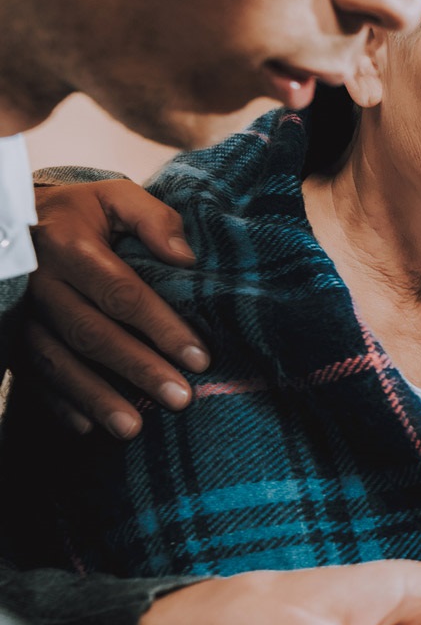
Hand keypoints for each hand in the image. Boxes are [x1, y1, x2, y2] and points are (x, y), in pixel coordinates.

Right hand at [27, 179, 207, 438]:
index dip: (161, 327)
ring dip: (96, 397)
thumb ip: (153, 218)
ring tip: (134, 428)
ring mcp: (20, 312)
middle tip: (181, 399)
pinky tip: (87, 428)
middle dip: (138, 369)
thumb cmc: (80, 211)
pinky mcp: (10, 334)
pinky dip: (58, 403)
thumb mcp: (115, 196)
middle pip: (92, 333)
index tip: (199, 358)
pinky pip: (31, 374)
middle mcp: (39, 283)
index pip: (121, 293)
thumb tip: (186, 257)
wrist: (14, 217)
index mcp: (68, 245)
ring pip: (58, 362)